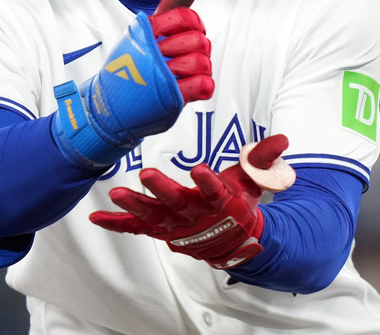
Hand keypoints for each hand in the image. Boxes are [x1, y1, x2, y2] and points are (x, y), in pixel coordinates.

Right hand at [52, 0, 212, 167]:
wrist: (108, 106)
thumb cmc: (130, 66)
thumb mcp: (146, 31)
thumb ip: (172, 6)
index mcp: (147, 32)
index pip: (184, 17)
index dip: (193, 23)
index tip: (187, 32)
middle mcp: (152, 52)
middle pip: (197, 40)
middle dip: (198, 47)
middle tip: (185, 54)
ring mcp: (160, 76)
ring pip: (201, 63)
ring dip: (201, 67)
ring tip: (188, 70)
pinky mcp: (170, 99)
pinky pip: (202, 86)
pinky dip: (204, 85)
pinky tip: (194, 85)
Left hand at [89, 134, 290, 269]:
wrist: (233, 242)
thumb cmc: (239, 203)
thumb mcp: (253, 180)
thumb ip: (263, 158)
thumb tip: (282, 139)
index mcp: (218, 201)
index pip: (214, 190)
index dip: (207, 182)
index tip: (199, 170)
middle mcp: (194, 214)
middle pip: (176, 202)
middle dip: (161, 189)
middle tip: (146, 175)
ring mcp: (174, 225)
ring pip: (151, 216)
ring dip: (133, 205)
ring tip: (116, 194)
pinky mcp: (159, 229)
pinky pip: (134, 228)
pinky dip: (115, 224)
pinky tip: (97, 217)